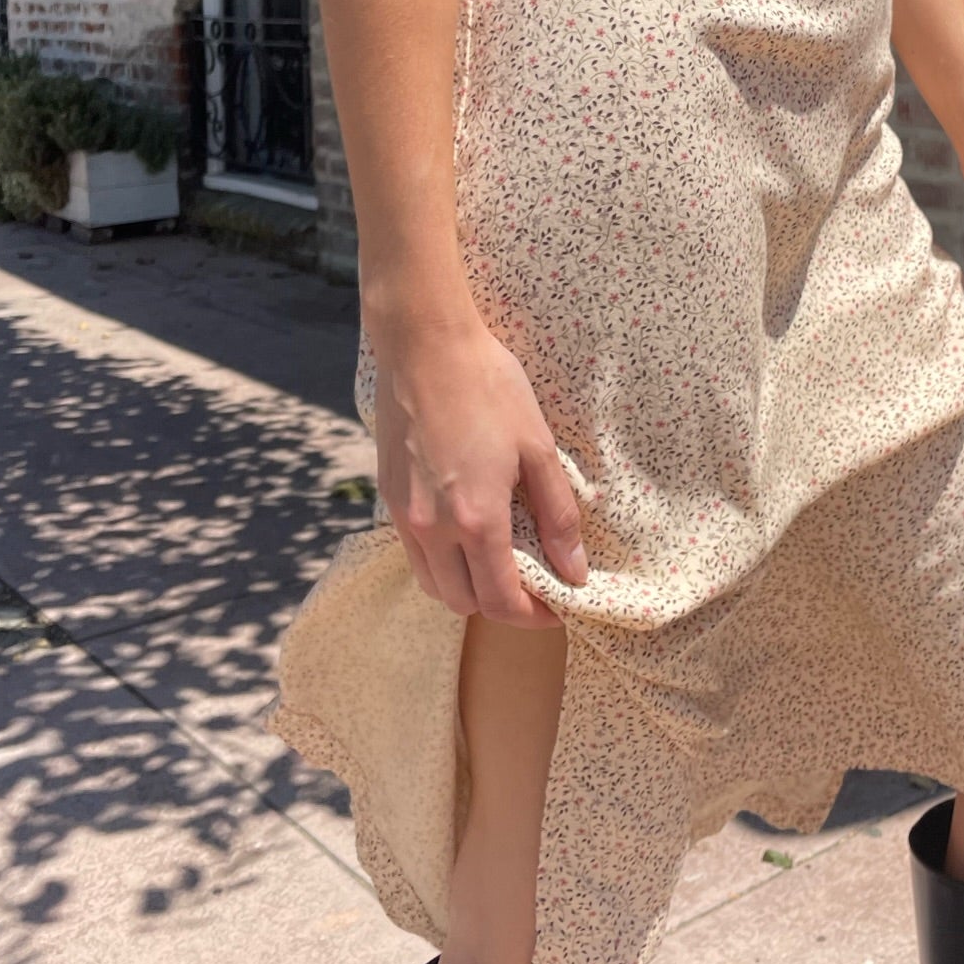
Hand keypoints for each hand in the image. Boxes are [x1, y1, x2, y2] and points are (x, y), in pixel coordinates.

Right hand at [370, 310, 588, 626]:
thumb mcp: (538, 448)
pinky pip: (415, 554)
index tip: (557, 607)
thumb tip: (574, 570)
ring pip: (434, 585)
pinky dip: (442, 563)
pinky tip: (466, 534)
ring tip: (501, 564)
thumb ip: (557, 515)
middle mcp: (433, 529)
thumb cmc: (489, 387)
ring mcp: (405, 516)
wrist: (425, 346)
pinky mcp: (390, 498)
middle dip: (502, 607)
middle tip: (534, 586)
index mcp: (476, 520)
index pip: (501, 602)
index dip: (533, 617)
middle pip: (465, 603)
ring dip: (468, 589)